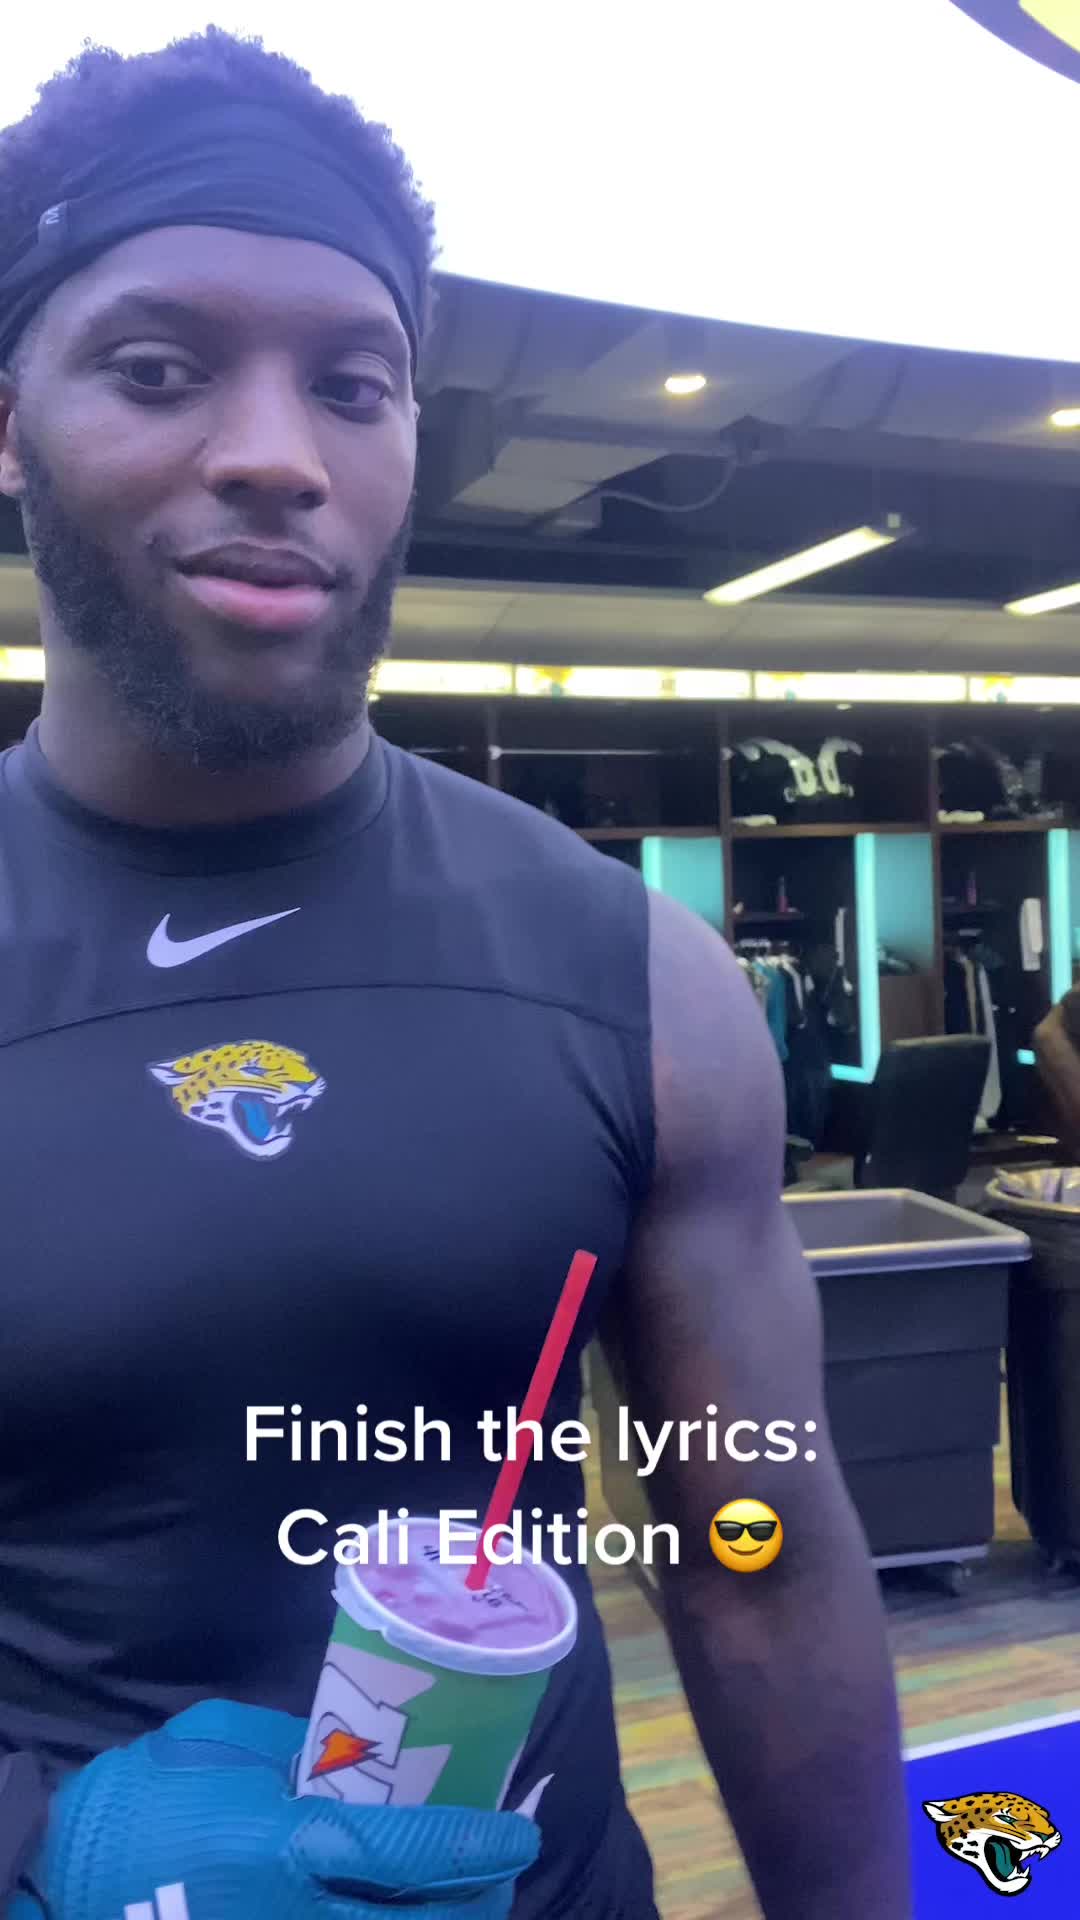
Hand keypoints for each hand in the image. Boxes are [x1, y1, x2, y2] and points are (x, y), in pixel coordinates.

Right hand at [13, 1700, 538, 1918]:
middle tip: (501, 1867)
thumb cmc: (149, 1796)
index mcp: (294, 1848)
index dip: (482, 1844)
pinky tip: (409, 1917)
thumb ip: (302, 1757)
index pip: (418, 1854)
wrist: (72, 1878)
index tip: (521, 1831)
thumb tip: (355, 1762)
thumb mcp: (230, 1746)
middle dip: (480, 1902)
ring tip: (468, 1900)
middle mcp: (305, 1919)